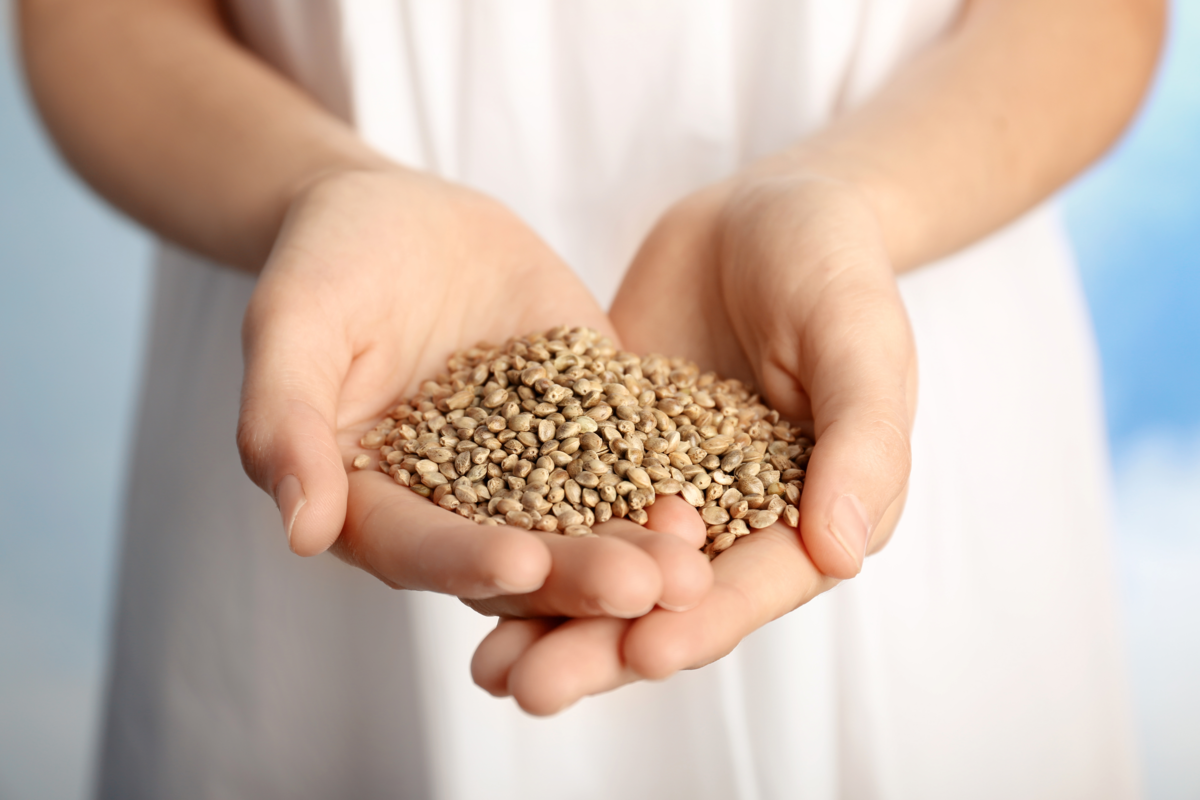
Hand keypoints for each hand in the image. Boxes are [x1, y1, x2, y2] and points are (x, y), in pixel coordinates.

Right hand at [236, 168, 711, 617]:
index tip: (518, 565)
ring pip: (583, 526)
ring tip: (696, 566)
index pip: (418, 548)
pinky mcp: (589, 428)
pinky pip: (629, 461)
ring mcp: (530, 472)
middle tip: (646, 588)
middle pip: (518, 558)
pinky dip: (666, 483)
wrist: (404, 218)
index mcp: (377, 504)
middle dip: (580, 576)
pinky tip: (718, 496)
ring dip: (638, 552)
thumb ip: (285, 421)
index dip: (464, 560)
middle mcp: (458, 509)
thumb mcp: (292, 325)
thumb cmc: (327, 264)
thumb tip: (299, 530)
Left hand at [470, 174, 916, 713]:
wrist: (764, 210)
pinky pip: (559, 502)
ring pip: (605, 566)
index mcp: (803, 516)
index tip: (644, 656)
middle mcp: (729, 518)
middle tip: (531, 689)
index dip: (700, 624)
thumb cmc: (835, 268)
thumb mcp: (859, 341)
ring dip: (549, 617)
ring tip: (486, 667)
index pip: (751, 585)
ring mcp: (661, 486)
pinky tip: (465, 573)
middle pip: (665, 600)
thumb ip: (862, 441)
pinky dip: (520, 539)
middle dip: (602, 647)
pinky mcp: (604, 449)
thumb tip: (842, 551)